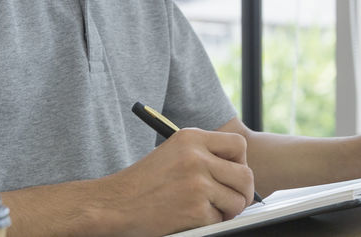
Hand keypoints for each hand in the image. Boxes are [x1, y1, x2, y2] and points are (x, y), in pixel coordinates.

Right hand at [98, 128, 255, 235]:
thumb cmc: (142, 182)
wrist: (114, 204)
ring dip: (227, 211)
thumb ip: (203, 154)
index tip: (231, 174)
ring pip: (237, 201)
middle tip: (231, 201)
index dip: (240, 163)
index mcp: (191, 137)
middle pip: (245, 175)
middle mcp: (196, 157)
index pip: (239, 144)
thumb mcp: (173, 152)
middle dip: (242, 192)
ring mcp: (196, 183)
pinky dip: (209, 223)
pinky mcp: (195, 209)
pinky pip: (220, 219)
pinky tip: (190, 217)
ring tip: (207, 210)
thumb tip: (238, 168)